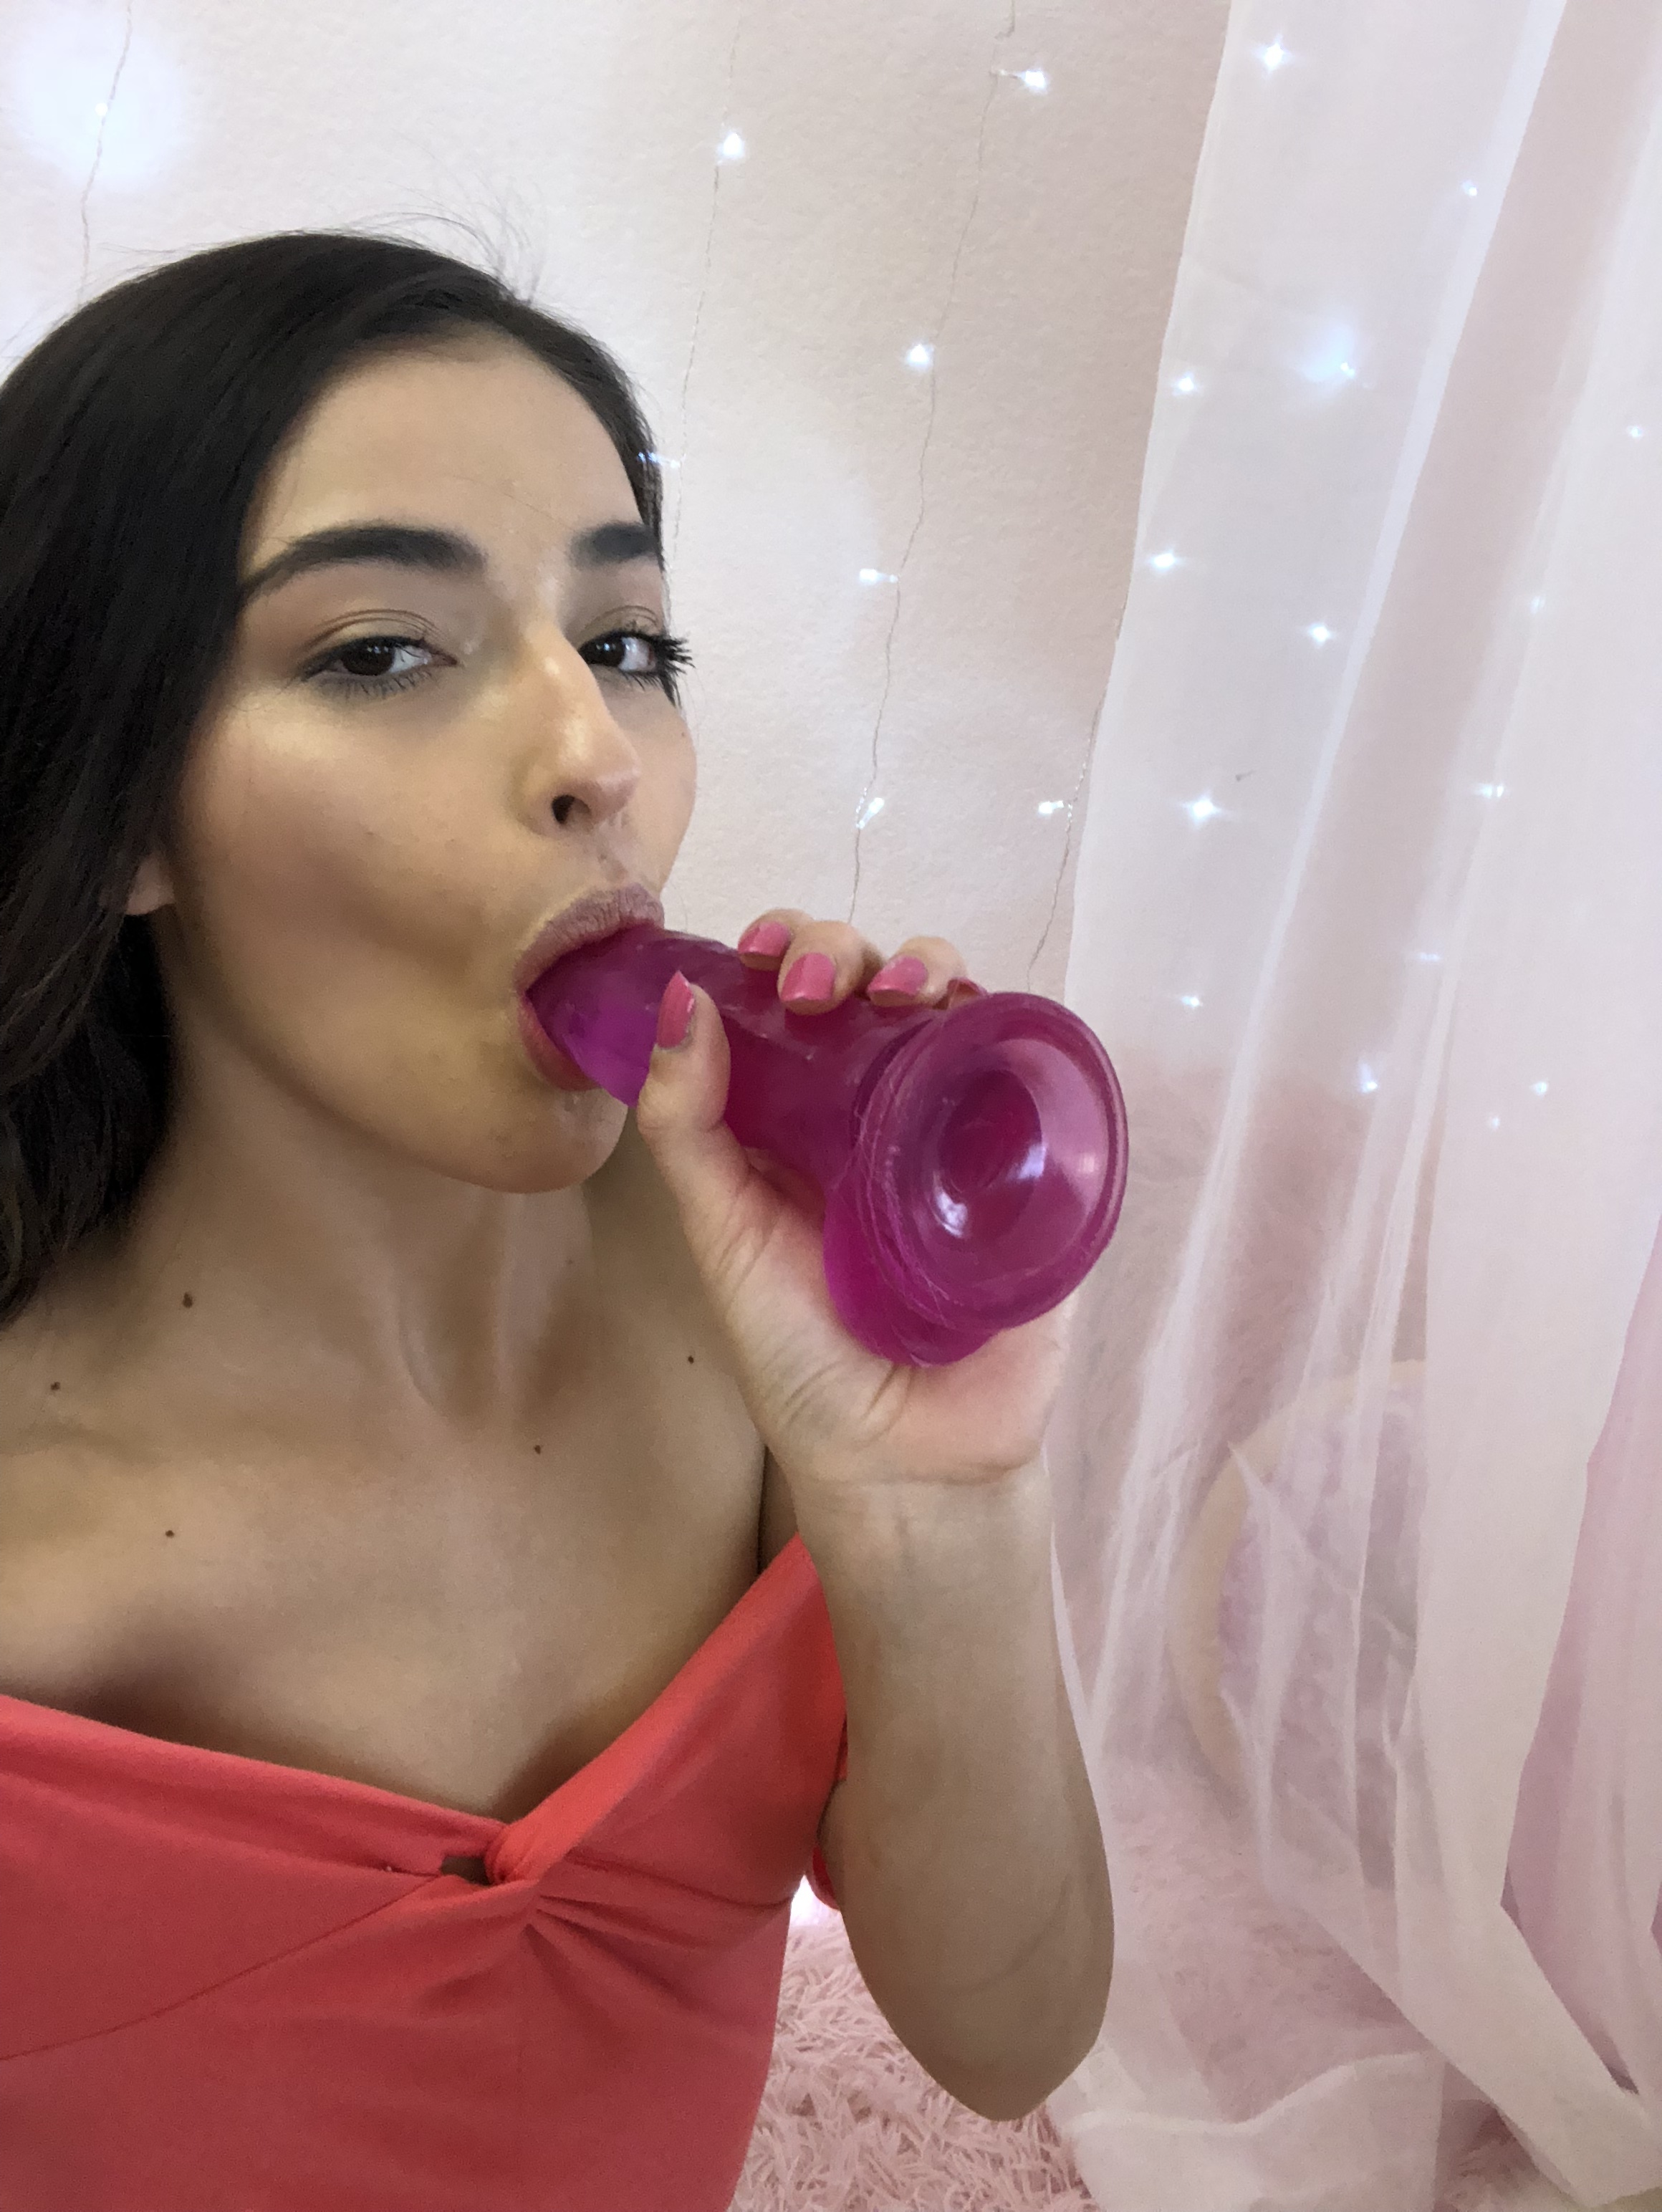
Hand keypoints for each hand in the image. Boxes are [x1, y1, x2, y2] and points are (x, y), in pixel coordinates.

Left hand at [631, 909, 1078, 1500]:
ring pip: (952, 1002)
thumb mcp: (721, 1238)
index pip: (788, 995)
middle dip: (840, 950)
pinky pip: (1028, 1064)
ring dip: (926, 967)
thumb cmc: (803, 1358)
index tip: (754, 958)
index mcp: (796, 1114)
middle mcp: (878, 1104)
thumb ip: (688, 1129)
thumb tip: (679, 997)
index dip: (775, 951)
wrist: (907, 1458)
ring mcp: (958, 1123)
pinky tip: (975, 1018)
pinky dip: (1008, 1019)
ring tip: (899, 994)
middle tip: (814, 991)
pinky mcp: (1030, 1157)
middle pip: (870, 979)